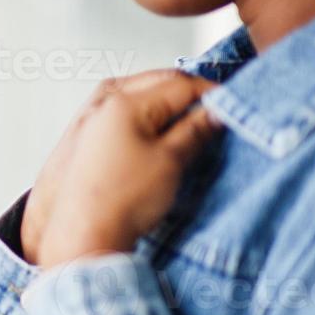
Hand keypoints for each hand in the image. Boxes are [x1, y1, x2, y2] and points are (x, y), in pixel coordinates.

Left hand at [23, 70, 220, 268]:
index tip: (230, 104)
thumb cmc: (123, 199)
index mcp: (124, 104)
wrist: (85, 232)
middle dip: (186, 91)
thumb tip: (215, 112)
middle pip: (154, 82)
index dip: (209, 92)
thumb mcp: (170, 161)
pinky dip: (140, 110)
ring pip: (133, 92)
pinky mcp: (85, 137)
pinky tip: (152, 126)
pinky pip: (116, 109)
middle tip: (212, 109)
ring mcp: (89, 120)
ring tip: (185, 116)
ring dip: (161, 98)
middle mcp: (102, 105)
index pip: (178, 84)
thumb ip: (195, 130)